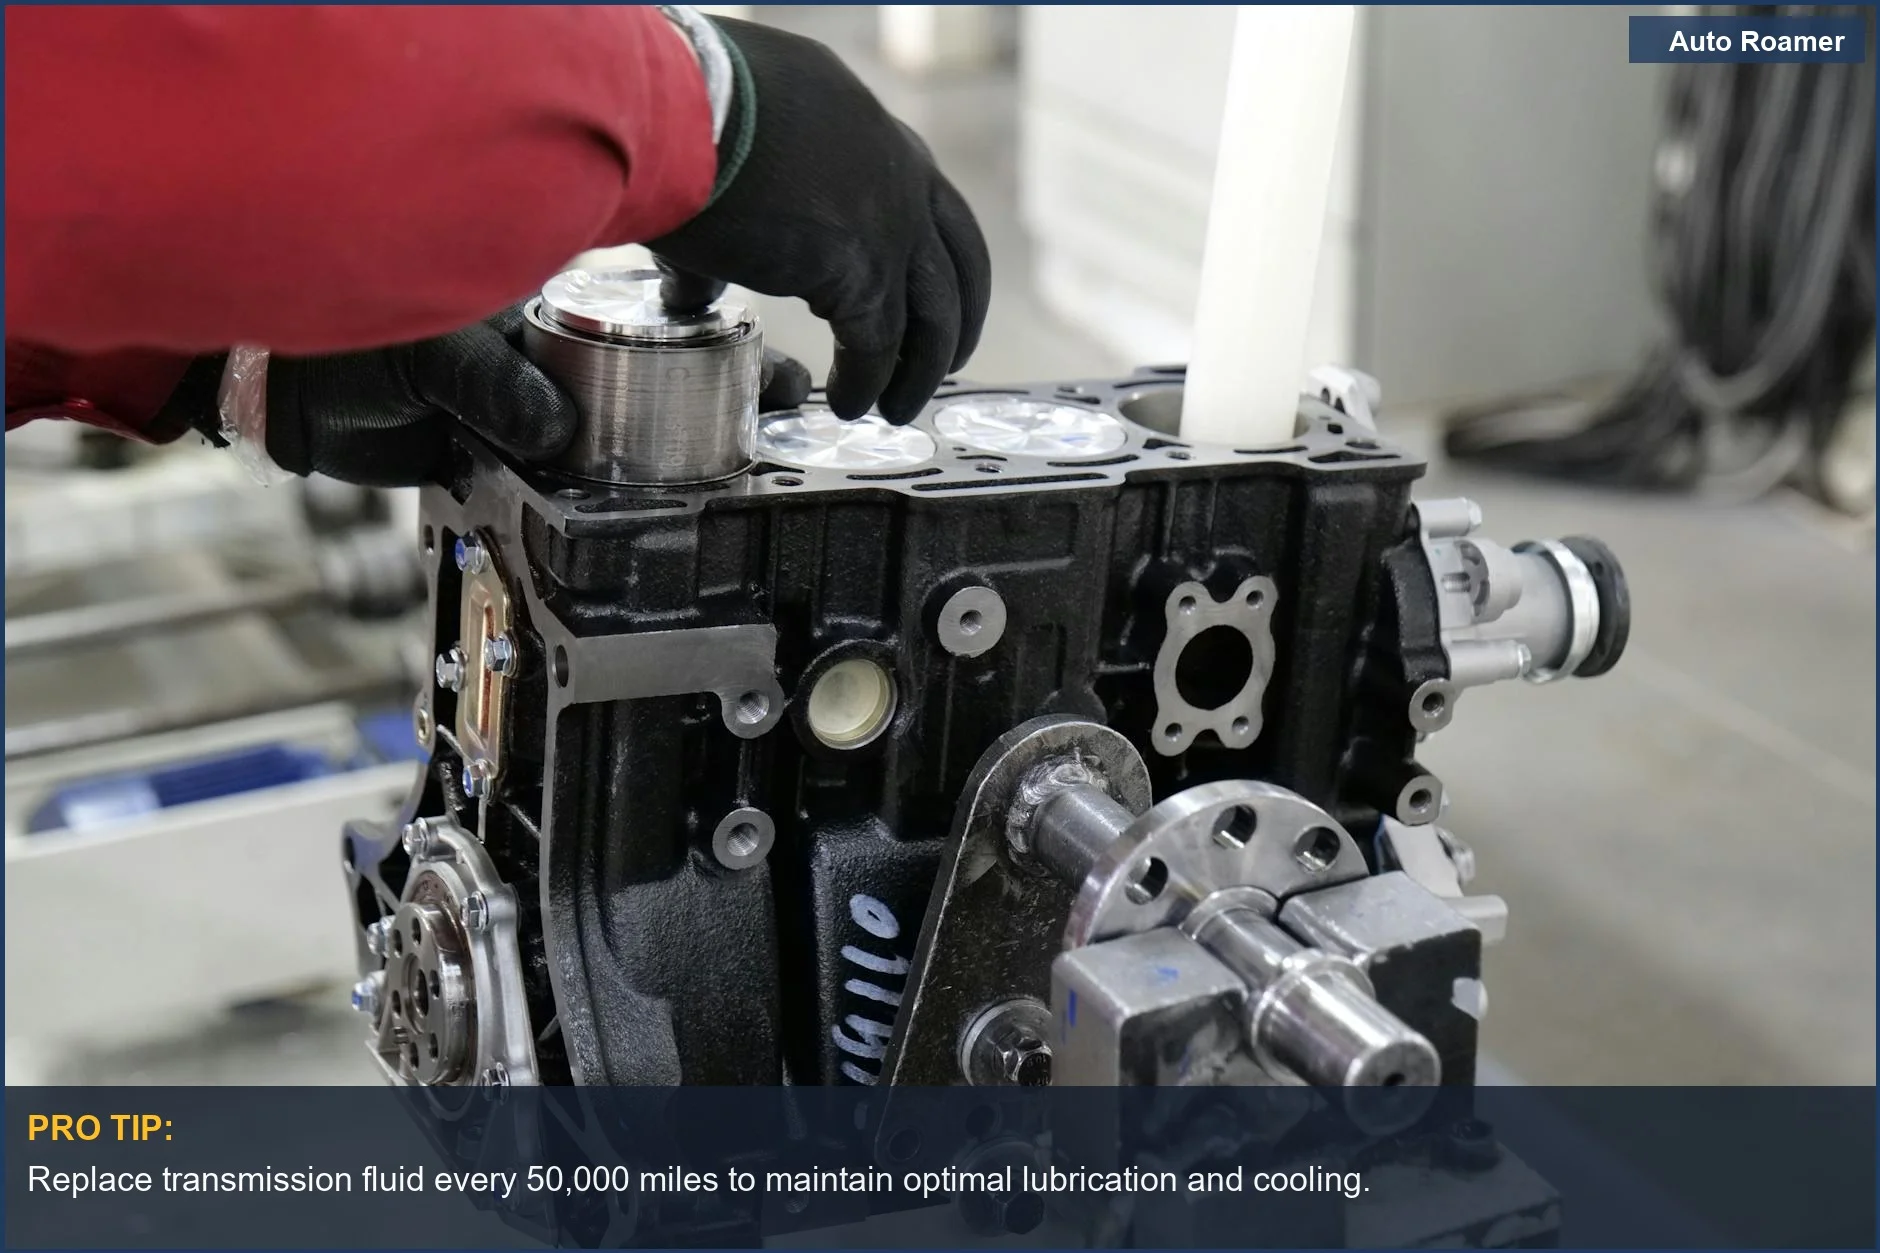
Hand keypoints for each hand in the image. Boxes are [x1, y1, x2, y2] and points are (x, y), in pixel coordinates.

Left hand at [257, 307, 809, 486]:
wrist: (291, 400)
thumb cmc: (350, 339)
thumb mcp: (434, 351)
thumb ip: (493, 387)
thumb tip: (558, 433)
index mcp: (549, 323)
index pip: (658, 331)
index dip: (723, 353)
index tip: (779, 380)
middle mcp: (555, 375)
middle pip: (662, 396)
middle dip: (724, 417)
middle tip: (781, 439)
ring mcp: (536, 428)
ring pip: (625, 455)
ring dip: (674, 476)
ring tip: (735, 496)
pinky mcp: (508, 478)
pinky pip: (571, 501)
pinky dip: (605, 521)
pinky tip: (647, 535)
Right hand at [649, 17, 990, 423]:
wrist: (676, 111)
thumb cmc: (682, 113)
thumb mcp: (732, 148)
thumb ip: (731, 219)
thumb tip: (692, 288)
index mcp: (871, 130)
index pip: (924, 199)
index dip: (926, 254)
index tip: (919, 292)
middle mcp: (899, 170)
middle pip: (958, 260)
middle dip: (956, 320)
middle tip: (943, 360)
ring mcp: (892, 221)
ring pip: (934, 313)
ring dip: (920, 369)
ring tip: (898, 407)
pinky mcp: (865, 272)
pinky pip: (879, 345)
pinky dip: (868, 382)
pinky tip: (852, 404)